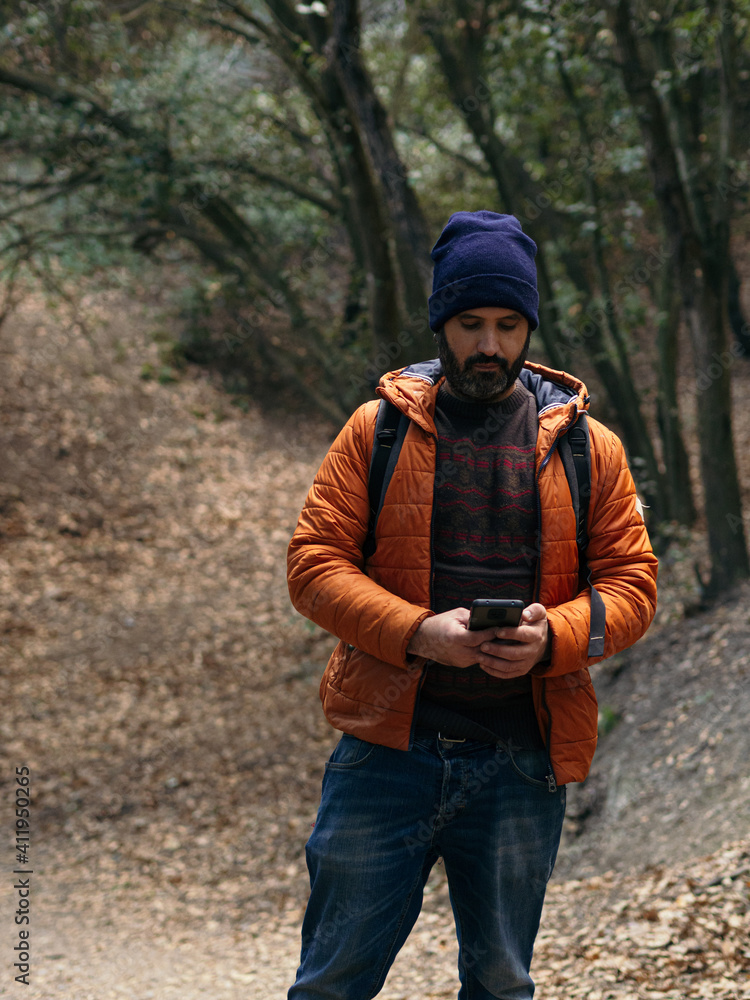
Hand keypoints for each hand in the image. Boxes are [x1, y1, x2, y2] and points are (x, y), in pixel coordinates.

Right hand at [406, 603, 549, 675]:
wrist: (423, 640)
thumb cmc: (440, 623)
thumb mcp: (456, 615)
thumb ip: (473, 617)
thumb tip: (490, 618)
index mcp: (455, 638)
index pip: (479, 638)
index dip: (491, 633)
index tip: (503, 627)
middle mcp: (458, 652)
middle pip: (484, 649)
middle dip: (498, 642)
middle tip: (511, 635)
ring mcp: (460, 660)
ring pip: (483, 656)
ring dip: (494, 650)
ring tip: (506, 641)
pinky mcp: (462, 664)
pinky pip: (477, 658)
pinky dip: (486, 652)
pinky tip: (495, 646)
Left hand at [476, 603, 549, 678]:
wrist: (542, 643)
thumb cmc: (534, 624)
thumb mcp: (538, 614)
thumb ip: (533, 611)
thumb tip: (524, 615)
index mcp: (535, 636)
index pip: (523, 635)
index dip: (510, 633)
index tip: (497, 631)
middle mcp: (532, 651)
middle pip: (514, 653)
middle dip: (497, 650)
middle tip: (483, 646)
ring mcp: (527, 663)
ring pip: (509, 666)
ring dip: (493, 662)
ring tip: (479, 656)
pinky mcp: (521, 671)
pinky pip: (507, 674)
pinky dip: (494, 671)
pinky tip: (482, 665)